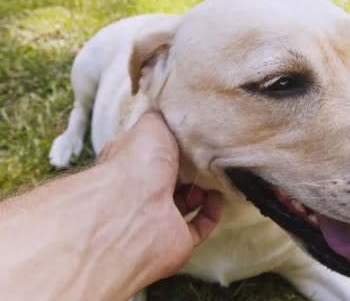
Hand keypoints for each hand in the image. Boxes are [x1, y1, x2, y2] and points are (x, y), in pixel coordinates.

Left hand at [97, 112, 221, 295]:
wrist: (133, 211)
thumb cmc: (137, 163)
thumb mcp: (151, 124)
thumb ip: (164, 117)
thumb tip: (174, 110)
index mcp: (132, 163)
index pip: (154, 152)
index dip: (173, 144)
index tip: (195, 136)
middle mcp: (143, 191)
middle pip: (172, 177)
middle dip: (191, 167)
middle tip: (210, 155)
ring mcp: (159, 217)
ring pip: (186, 202)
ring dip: (203, 189)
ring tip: (215, 174)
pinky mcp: (177, 239)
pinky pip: (200, 226)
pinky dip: (211, 212)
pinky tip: (217, 196)